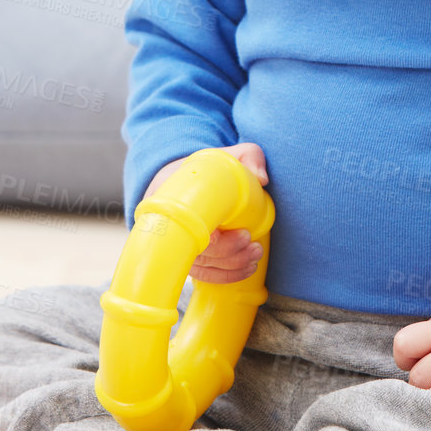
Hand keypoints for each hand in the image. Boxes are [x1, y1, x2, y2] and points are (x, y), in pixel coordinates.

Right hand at [144, 142, 268, 284]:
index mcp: (169, 194)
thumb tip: (262, 179)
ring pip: (200, 267)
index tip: (232, 234)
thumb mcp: (229, 154)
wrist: (185, 181)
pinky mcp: (187, 258)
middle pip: (194, 250)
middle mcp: (168, 223)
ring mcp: (176, 244)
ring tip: (254, 254)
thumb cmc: (207, 168)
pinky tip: (246, 268)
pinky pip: (203, 275)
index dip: (209, 236)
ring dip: (231, 267)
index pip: (181, 222)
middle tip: (251, 241)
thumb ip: (249, 157)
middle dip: (227, 252)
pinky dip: (226, 276)